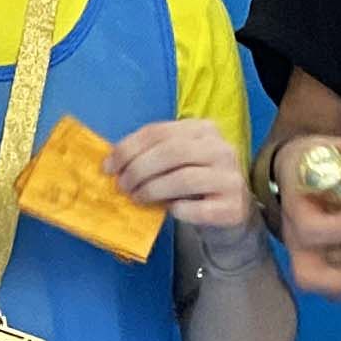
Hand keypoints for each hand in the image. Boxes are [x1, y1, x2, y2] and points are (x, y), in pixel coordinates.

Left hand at [108, 116, 252, 236]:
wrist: (231, 210)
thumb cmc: (194, 183)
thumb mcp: (177, 160)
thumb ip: (150, 155)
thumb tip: (112, 164)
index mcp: (203, 129)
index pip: (158, 132)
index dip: (128, 148)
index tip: (108, 167)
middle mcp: (221, 148)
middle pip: (170, 152)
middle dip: (138, 169)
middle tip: (122, 186)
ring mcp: (230, 177)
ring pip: (183, 179)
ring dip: (152, 190)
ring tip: (138, 199)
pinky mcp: (232, 206)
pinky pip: (196, 208)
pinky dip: (176, 210)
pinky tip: (170, 211)